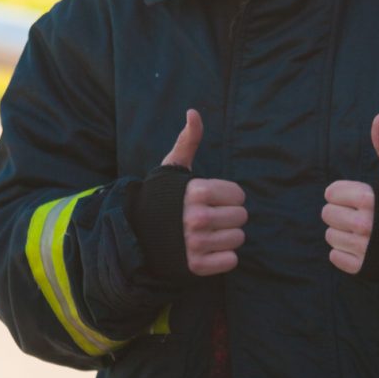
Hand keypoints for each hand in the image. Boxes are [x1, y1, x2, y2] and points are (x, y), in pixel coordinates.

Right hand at [161, 109, 246, 275]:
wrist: (137, 234)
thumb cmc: (163, 197)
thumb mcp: (174, 167)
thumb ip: (189, 139)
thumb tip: (193, 111)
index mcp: (197, 191)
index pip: (239, 195)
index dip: (229, 197)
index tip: (213, 199)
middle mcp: (196, 217)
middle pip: (241, 217)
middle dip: (230, 217)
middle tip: (211, 217)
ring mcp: (195, 243)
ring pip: (238, 239)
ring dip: (227, 237)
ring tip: (209, 233)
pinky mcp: (195, 266)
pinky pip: (230, 261)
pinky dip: (223, 258)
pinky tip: (208, 250)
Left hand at [321, 114, 378, 274]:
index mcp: (369, 197)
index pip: (331, 193)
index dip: (344, 193)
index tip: (360, 196)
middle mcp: (365, 224)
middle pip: (327, 214)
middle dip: (341, 212)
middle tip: (361, 214)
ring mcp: (364, 248)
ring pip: (331, 236)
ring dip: (343, 233)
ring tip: (364, 231)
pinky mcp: (364, 268)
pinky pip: (336, 258)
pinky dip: (345, 253)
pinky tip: (362, 246)